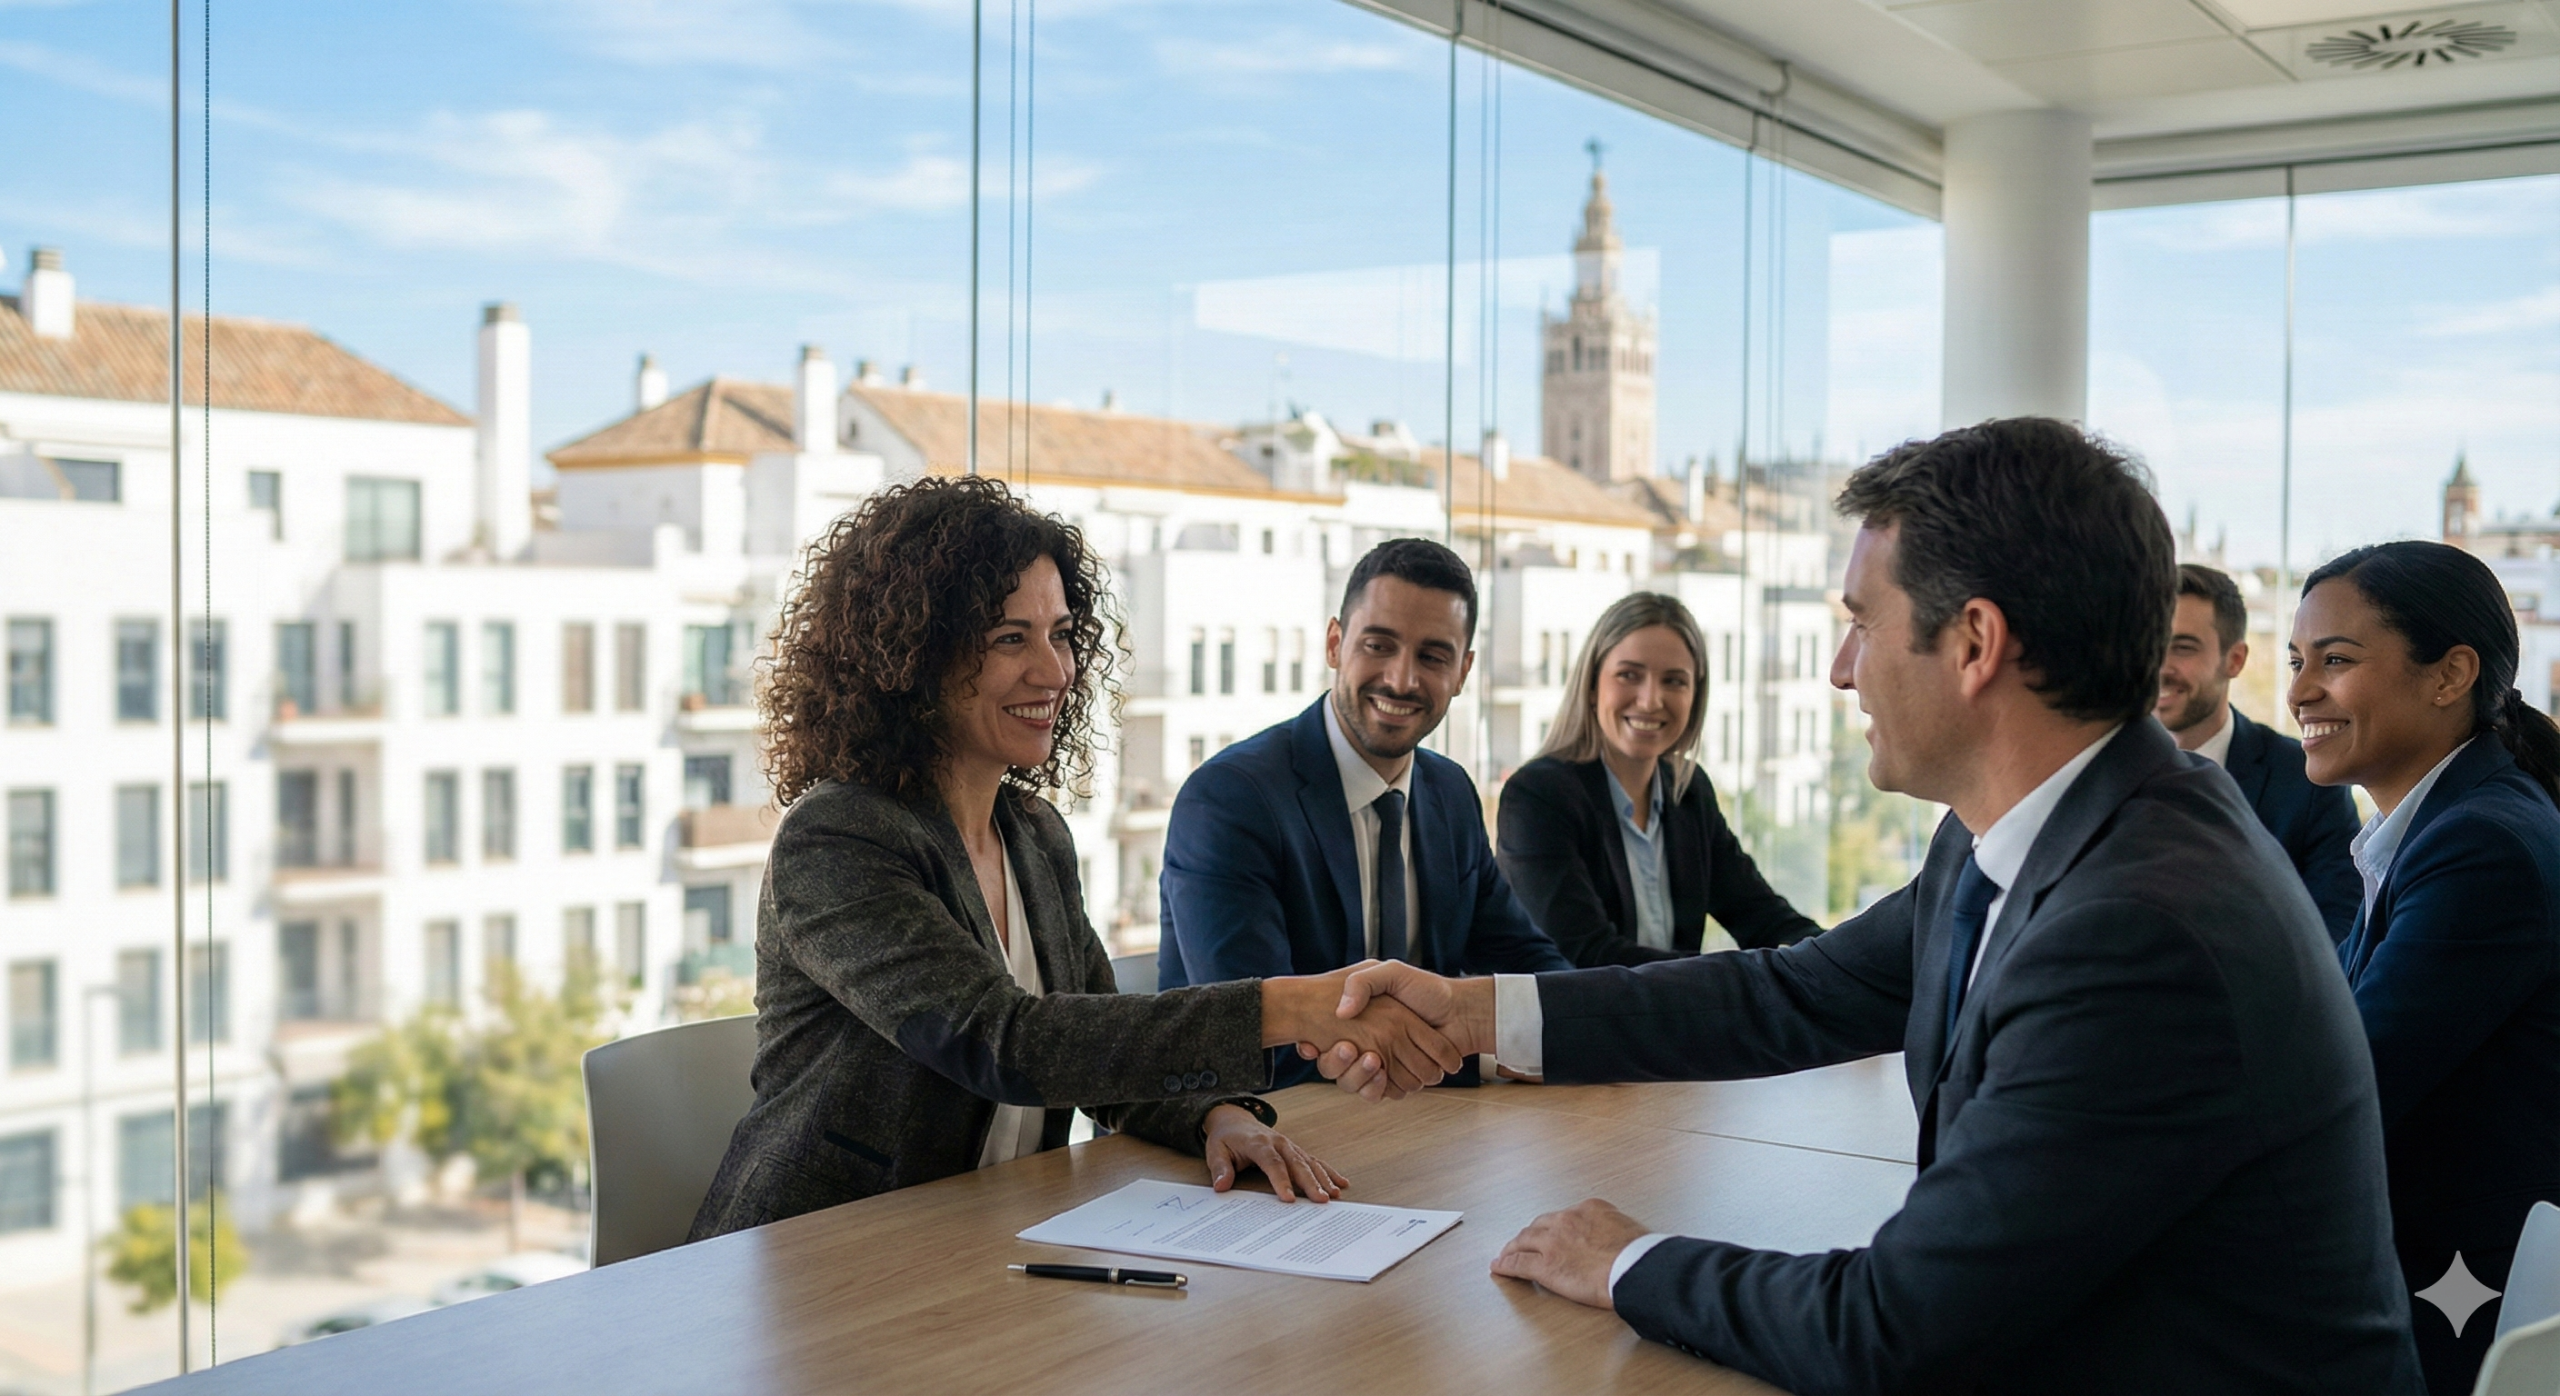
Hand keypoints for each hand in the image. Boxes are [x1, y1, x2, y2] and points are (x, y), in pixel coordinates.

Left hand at [1200, 1104, 1347, 1203]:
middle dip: (1310, 1182)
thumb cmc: (1225, 1139)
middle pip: (1296, 1163)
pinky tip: (1341, 1183)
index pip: (1272, 1163)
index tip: (1288, 1199)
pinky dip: (1328, 1171)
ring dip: (1323, 1178)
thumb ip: (1220, 1169)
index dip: (1281, 1181)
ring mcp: (1289, 1145)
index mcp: (1258, 1143)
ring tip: (1334, 1195)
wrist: (1234, 1119)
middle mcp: (1278, 1142)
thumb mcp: (1215, 1151)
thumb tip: (1222, 1186)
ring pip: (1309, 1162)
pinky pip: (1314, 1160)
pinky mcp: (1295, 1150)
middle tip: (1321, 1200)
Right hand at [1313, 963, 1497, 1099]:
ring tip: (1371, 1059)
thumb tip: (1341, 1012)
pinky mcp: (1398, 1079)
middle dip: (1335, 1063)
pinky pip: (1378, 1093)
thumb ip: (1362, 984)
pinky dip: (1378, 1088)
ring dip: (1357, 1077)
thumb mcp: (1390, 973)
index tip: (1311, 1044)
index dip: (1314, 1046)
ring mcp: (1383, 1063)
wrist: (1461, 1012)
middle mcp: (1367, 1044)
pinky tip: (1382, 1072)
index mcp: (1361, 1022)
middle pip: (1334, 1068)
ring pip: (1353, 1084)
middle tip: (1347, 1049)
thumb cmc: (1428, 990)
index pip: (1324, 1041)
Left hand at [1490, 1198, 1651, 1310]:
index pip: (1564, 1216)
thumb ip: (1615, 1230)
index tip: (1552, 1233)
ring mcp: (1553, 1242)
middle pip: (1539, 1225)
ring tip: (1507, 1253)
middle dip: (1530, 1235)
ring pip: (1523, 1241)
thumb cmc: (1641, 1255)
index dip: (1554, 1227)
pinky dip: (1506, 1265)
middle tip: (1524, 1242)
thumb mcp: (1630, 1229)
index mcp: (1589, 1208)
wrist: (1637, 1269)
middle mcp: (1567, 1220)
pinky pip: (1518, 1263)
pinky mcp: (1545, 1265)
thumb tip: (1618, 1241)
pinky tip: (1500, 1267)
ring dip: (1513, 1247)